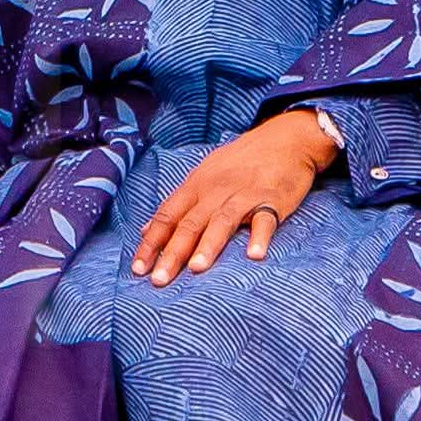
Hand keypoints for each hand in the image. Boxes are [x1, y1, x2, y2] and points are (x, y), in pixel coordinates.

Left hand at [131, 109, 337, 286]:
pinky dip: (259, 236)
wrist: (282, 140)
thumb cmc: (238, 163)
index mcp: (195, 186)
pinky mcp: (272, 199)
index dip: (150, 242)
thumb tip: (147, 230)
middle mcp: (214, 191)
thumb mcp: (202, 177)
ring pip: (222, 221)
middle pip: (189, 223)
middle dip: (172, 253)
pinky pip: (265, 219)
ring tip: (196, 270)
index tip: (138, 269)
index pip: (166, 216)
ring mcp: (243, 195)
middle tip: (159, 280)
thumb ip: (177, 205)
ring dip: (208, 246)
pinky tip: (254, 255)